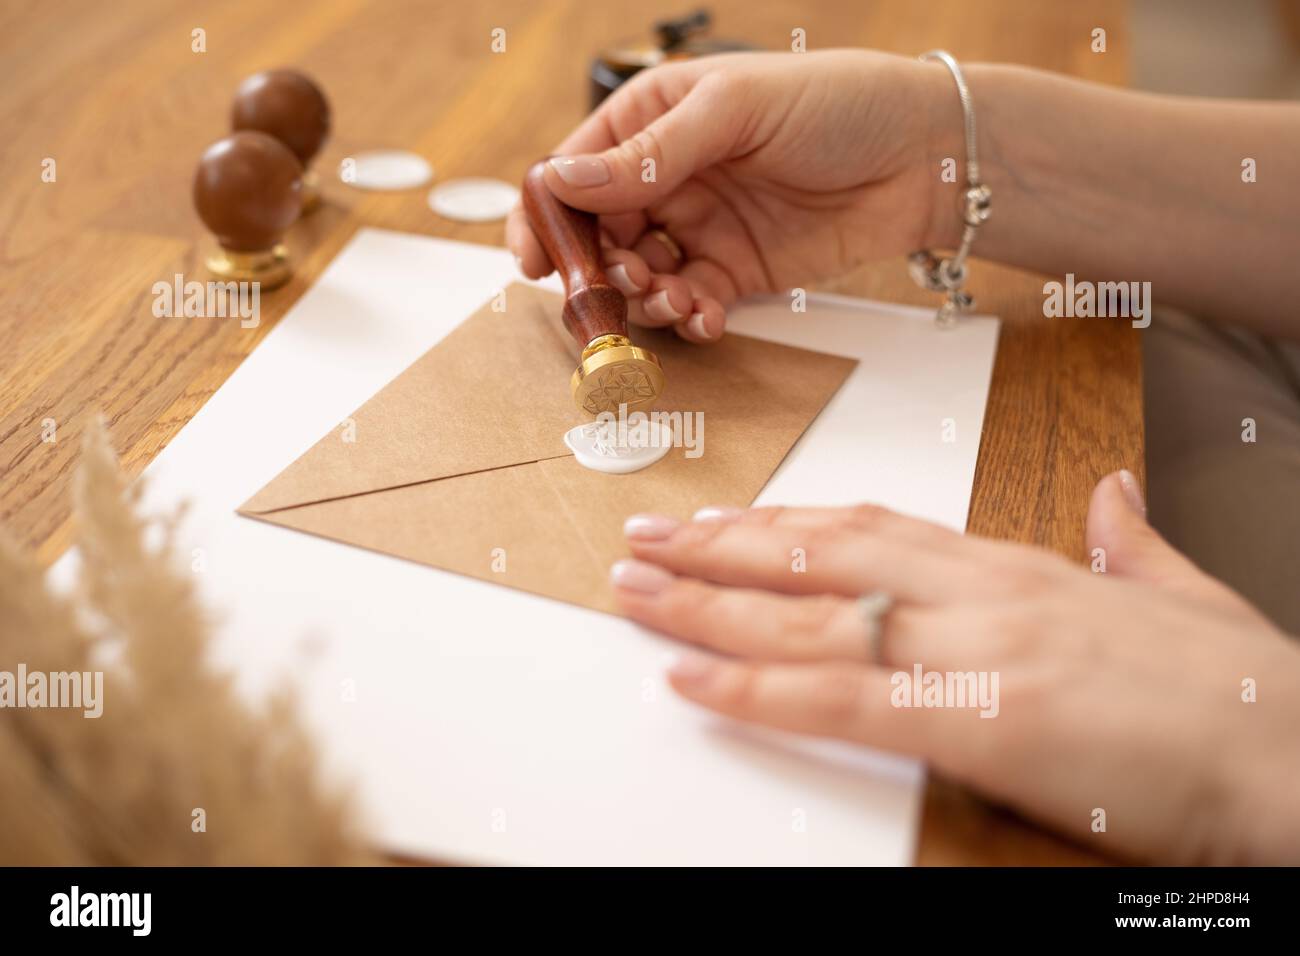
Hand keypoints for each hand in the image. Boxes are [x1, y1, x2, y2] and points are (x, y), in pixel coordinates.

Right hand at [507, 50, 956, 342]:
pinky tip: (705, 316)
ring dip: (645, 298)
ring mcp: (702, 227)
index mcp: (654, 119)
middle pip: (601, 235)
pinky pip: (691, 303)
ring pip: (641, 277)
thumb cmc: (837, 102)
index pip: (576, 170)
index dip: (548, 215)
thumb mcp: (734, 109)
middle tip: (624, 284)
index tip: (535, 258)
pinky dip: (689, 318)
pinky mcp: (737, 272)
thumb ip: (650, 153)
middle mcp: (669, 177)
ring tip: (673, 298)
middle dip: (600, 268)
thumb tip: (564, 182)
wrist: (925, 153)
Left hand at [609, 473, 1299, 863]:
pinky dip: (754, 690)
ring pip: (808, 615)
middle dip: (720, 549)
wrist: (1299, 754)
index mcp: (1019, 566)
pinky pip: (838, 698)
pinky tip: (691, 680)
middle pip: (820, 555)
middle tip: (646, 542)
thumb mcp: (1178, 599)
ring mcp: (977, 647)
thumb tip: (1115, 497)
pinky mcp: (980, 718)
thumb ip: (1129, 544)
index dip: (787, 522)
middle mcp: (983, 591)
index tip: (724, 519)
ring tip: (638, 591)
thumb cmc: (1241, 695)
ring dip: (708, 604)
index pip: (873, 527)